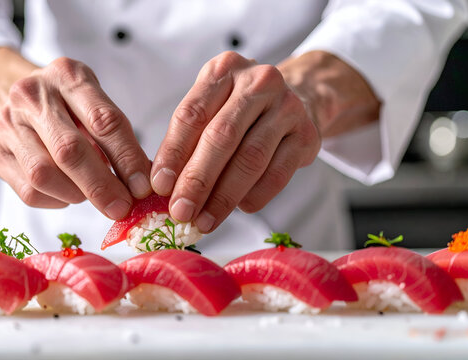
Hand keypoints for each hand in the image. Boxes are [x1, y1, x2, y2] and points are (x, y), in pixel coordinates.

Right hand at [0, 57, 151, 218]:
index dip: (126, 157)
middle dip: (101, 185)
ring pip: (43, 174)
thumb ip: (118, 135)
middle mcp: (31, 96)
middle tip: (122, 207)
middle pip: (69, 150)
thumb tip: (145, 179)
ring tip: (94, 196)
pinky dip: (57, 199)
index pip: (103, 120)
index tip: (142, 186)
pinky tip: (70, 193)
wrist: (10, 92)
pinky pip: (29, 191)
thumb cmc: (66, 102)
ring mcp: (8, 125)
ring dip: (77, 194)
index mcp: (67, 76)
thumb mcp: (94, 102)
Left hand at [151, 51, 320, 232]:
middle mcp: (258, 82)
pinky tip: (239, 208)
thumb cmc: (240, 110)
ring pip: (250, 158)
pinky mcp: (307, 134)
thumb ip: (188, 141)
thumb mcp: (211, 108)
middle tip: (180, 211)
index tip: (160, 186)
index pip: (192, 115)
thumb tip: (165, 188)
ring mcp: (287, 107)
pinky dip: (255, 196)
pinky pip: (277, 174)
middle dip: (197, 180)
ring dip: (224, 196)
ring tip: (205, 220)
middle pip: (221, 137)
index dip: (173, 153)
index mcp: (223, 70)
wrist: (298, 98)